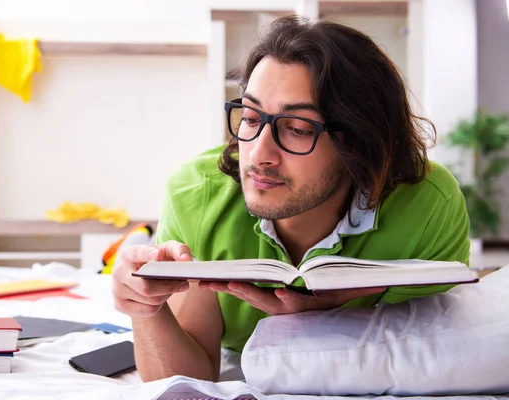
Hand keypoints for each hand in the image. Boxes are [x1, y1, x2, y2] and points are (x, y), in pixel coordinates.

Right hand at [112, 240, 192, 317]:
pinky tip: (161, 297)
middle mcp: (118, 271)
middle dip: (169, 286)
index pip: (138, 254)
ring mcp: (117, 289)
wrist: (143, 280)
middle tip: (185, 284)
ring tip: (172, 288)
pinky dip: (159, 306)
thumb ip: (179, 250)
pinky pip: (147, 310)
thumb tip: (186, 260)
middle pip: (146, 286)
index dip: (148, 255)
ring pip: (149, 299)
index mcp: (128, 254)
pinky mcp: (120, 305)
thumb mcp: (168, 252)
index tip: (159, 255)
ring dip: (166, 295)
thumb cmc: (157, 263)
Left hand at [199, 282, 385, 314]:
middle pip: (263, 301)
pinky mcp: (261, 297)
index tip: (282, 294)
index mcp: (303, 305)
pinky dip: (226, 286)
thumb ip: (362, 289)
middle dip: (246, 292)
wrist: (319, 305)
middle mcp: (284, 306)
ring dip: (228, 288)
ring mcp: (270, 303)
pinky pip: (242, 291)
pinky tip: (209, 281)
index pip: (297, 304)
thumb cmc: (332, 296)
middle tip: (230, 284)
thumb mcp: (348, 293)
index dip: (290, 300)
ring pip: (247, 296)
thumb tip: (385, 281)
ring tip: (208, 281)